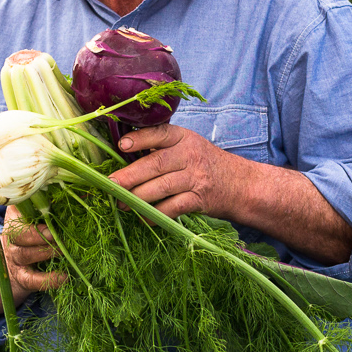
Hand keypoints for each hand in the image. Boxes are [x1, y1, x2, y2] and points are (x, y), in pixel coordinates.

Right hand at [0, 204, 65, 314]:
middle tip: (55, 235)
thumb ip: (65, 201)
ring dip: (47, 253)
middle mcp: (12, 235)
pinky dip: (49, 279)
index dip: (30, 209)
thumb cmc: (40, 229)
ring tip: (65, 252)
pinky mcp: (21, 276)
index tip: (47, 209)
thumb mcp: (46, 213)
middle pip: (17, 233)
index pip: (16, 208)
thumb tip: (95, 190)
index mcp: (17, 214)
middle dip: (38, 234)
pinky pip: (32, 279)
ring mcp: (15, 257)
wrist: (20, 261)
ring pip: (25, 254)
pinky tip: (65, 276)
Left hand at [109, 124, 253, 222]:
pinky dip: (157, 214)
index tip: (122, 145)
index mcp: (183, 137)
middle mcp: (190, 155)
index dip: (140, 138)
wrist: (240, 184)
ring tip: (122, 203)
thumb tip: (122, 155)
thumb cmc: (204, 163)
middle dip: (130, 175)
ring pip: (162, 187)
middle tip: (111, 184)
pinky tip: (144, 217)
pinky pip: (174, 207)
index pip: (160, 134)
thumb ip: (161, 147)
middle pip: (156, 163)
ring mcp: (196, 178)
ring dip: (139, 197)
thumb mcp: (188, 145)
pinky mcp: (200, 199)